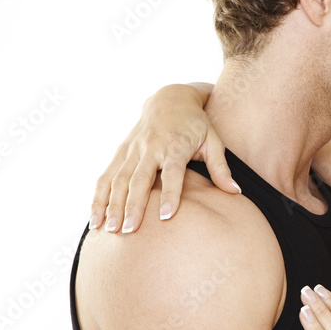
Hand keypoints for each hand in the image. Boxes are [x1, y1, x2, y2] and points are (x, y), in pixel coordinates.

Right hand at [90, 83, 237, 232]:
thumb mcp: (213, 141)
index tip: (166, 216)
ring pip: (118, 179)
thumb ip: (221, 168)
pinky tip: (94, 218)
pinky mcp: (121, 151)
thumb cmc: (197, 124)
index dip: (170, 194)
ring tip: (108, 229)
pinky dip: (99, 197)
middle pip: (139, 179)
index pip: (172, 173)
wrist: (170, 98)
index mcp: (175, 145)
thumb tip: (235, 192)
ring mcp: (133, 149)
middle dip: (132, 206)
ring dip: (112, 205)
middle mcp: (151, 147)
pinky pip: (106, 176)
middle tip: (129, 231)